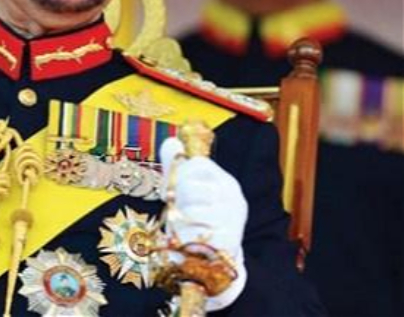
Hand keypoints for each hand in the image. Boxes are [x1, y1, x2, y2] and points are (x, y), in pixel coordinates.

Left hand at [160, 137, 247, 309]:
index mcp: (223, 181)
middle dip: (177, 200)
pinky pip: (193, 233)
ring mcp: (231, 219)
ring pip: (190, 209)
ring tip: (186, 227)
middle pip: (189, 186)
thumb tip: (171, 141)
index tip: (177, 191)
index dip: (178, 177)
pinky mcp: (226, 241)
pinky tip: (190, 241)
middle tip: (180, 212)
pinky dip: (185, 238)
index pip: (195, 164)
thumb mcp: (186, 190)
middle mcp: (232, 197)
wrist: (214, 262)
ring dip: (180, 220)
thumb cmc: (196, 220)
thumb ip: (177, 165)